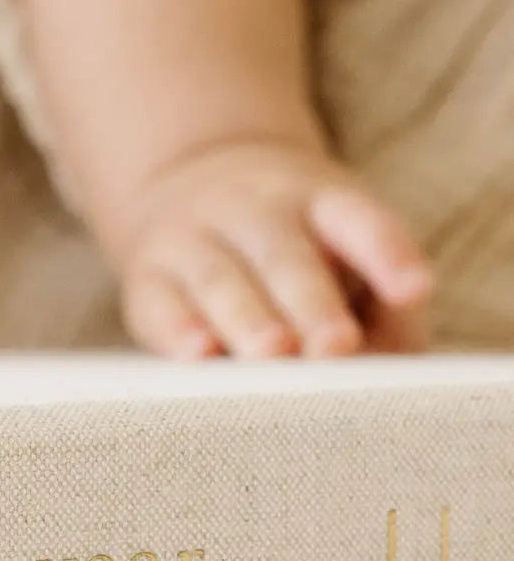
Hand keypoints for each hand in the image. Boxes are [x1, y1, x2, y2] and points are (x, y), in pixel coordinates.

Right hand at [117, 139, 433, 359]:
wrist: (192, 186)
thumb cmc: (299, 253)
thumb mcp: (348, 256)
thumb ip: (384, 314)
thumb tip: (385, 374)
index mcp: (320, 201)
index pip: (358, 220)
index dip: (386, 253)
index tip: (413, 290)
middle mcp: (254, 210)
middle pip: (285, 255)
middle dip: (311, 303)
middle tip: (336, 345)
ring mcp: (193, 237)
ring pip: (220, 278)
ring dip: (248, 319)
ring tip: (273, 354)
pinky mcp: (148, 277)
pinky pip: (160, 302)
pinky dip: (178, 330)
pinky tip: (197, 354)